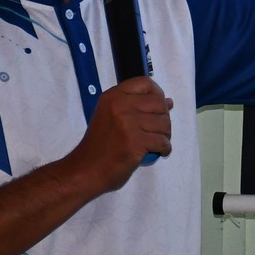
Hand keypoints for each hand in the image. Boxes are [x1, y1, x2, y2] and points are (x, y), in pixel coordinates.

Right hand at [71, 76, 172, 192]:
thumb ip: (138, 108)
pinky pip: (163, 142)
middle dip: (164, 119)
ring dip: (165, 135)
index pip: (145, 83)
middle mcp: (120, 105)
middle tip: (157, 132)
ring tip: (156, 143)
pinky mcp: (136, 142)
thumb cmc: (99, 146)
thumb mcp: (112, 118)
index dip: (157, 94)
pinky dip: (165, 149)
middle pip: (159, 103)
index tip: (156, 108)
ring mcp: (128, 123)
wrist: (85, 171)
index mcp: (113, 96)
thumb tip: (169, 101)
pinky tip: (158, 152)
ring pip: (164, 123)